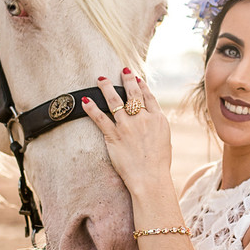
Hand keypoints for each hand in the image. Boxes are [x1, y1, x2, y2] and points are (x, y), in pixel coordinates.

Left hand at [81, 68, 171, 195]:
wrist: (150, 178)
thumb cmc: (158, 164)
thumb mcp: (164, 141)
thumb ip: (157, 128)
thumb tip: (152, 122)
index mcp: (158, 119)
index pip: (149, 97)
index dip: (142, 86)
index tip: (138, 78)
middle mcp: (142, 119)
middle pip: (133, 94)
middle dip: (127, 79)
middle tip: (122, 70)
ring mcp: (127, 126)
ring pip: (115, 101)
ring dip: (106, 88)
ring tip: (101, 79)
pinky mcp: (114, 136)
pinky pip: (100, 118)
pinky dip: (91, 108)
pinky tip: (84, 100)